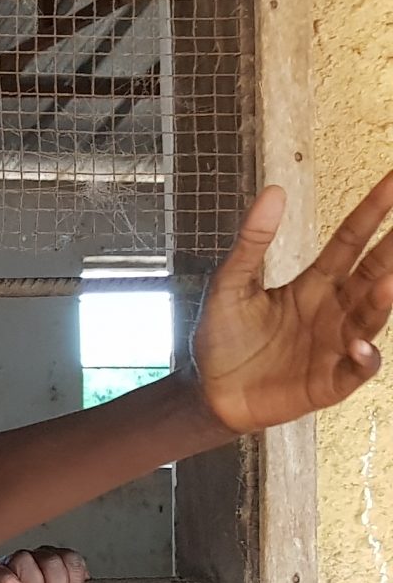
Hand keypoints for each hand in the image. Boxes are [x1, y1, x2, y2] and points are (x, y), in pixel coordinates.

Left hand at [192, 172, 392, 432]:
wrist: (208, 391)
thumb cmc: (222, 338)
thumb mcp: (230, 285)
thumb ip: (253, 242)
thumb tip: (274, 191)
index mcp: (314, 284)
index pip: (351, 242)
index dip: (373, 213)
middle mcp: (334, 310)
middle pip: (373, 274)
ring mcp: (335, 344)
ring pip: (371, 318)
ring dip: (383, 301)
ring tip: (389, 282)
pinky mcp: (329, 381)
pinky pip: (357, 369)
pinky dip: (364, 358)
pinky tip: (360, 344)